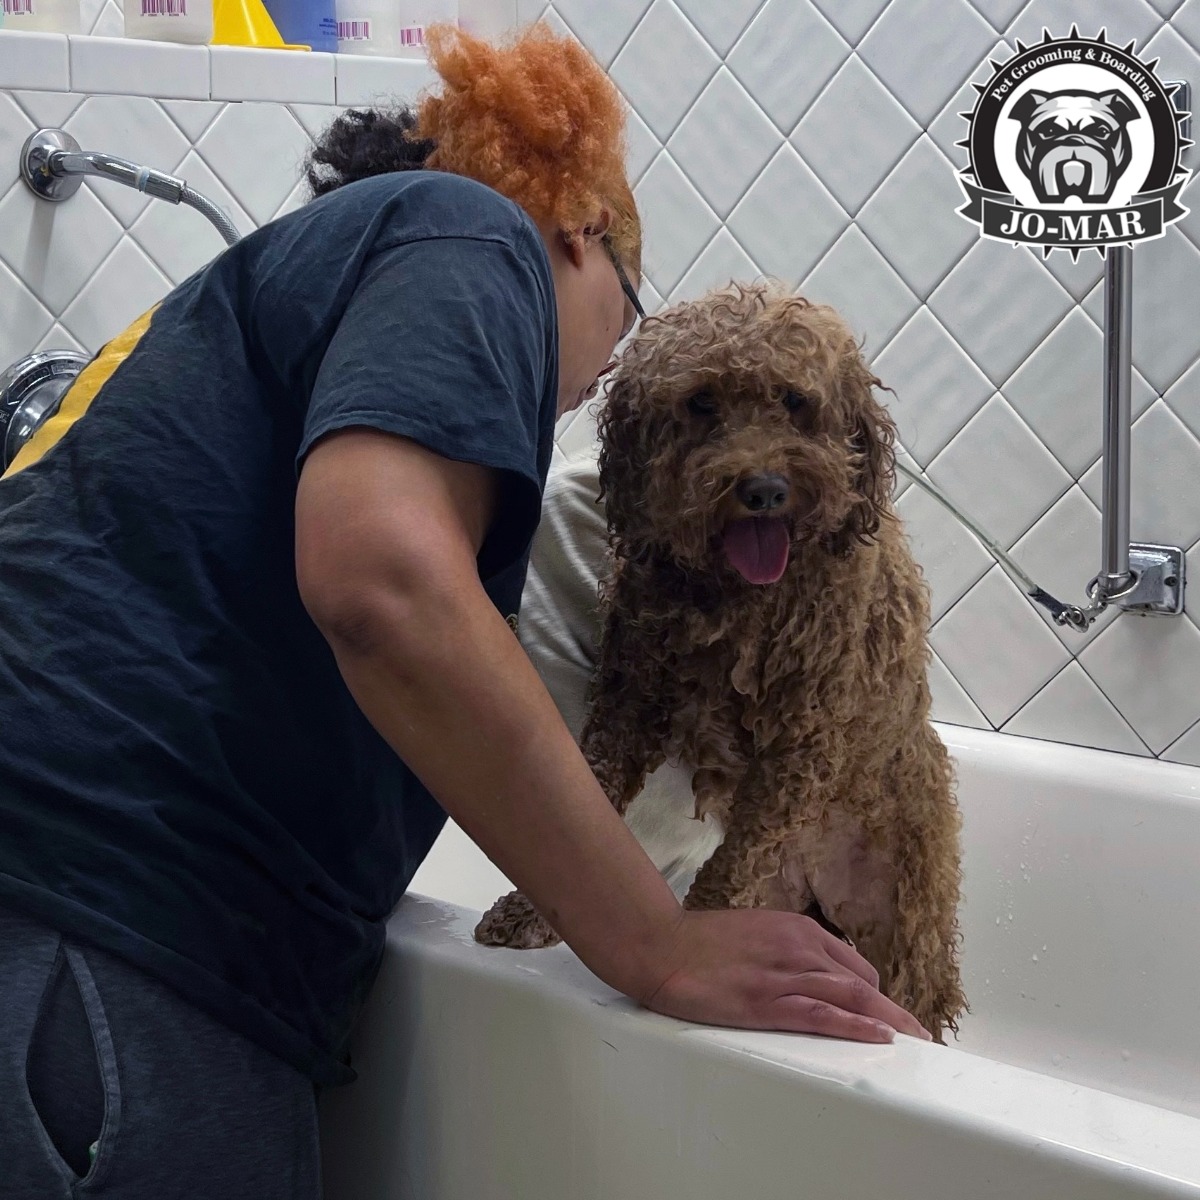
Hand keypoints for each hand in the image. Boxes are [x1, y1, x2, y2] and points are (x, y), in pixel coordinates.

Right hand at [637, 909, 931, 1042]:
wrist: (661, 944)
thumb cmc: (700, 943)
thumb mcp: (755, 934)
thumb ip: (784, 950)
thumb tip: (805, 973)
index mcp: (796, 930)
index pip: (852, 965)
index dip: (874, 995)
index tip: (888, 1015)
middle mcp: (798, 947)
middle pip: (862, 983)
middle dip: (893, 1011)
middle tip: (918, 1035)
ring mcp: (784, 974)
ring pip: (852, 998)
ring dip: (889, 1022)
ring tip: (914, 1043)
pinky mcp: (766, 1001)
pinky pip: (822, 1015)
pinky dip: (856, 1026)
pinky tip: (880, 1038)